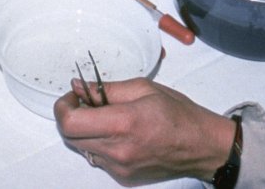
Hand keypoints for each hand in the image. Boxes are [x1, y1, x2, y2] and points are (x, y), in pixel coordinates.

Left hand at [54, 78, 237, 185]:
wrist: (201, 146)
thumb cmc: (178, 113)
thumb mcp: (143, 88)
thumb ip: (106, 89)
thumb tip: (79, 87)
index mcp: (123, 123)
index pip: (70, 122)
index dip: (63, 107)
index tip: (73, 96)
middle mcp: (117, 150)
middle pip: (71, 136)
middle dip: (72, 116)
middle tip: (86, 103)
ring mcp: (119, 168)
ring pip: (83, 148)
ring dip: (86, 131)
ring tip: (107, 118)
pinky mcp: (123, 178)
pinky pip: (98, 159)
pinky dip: (101, 144)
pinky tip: (120, 135)